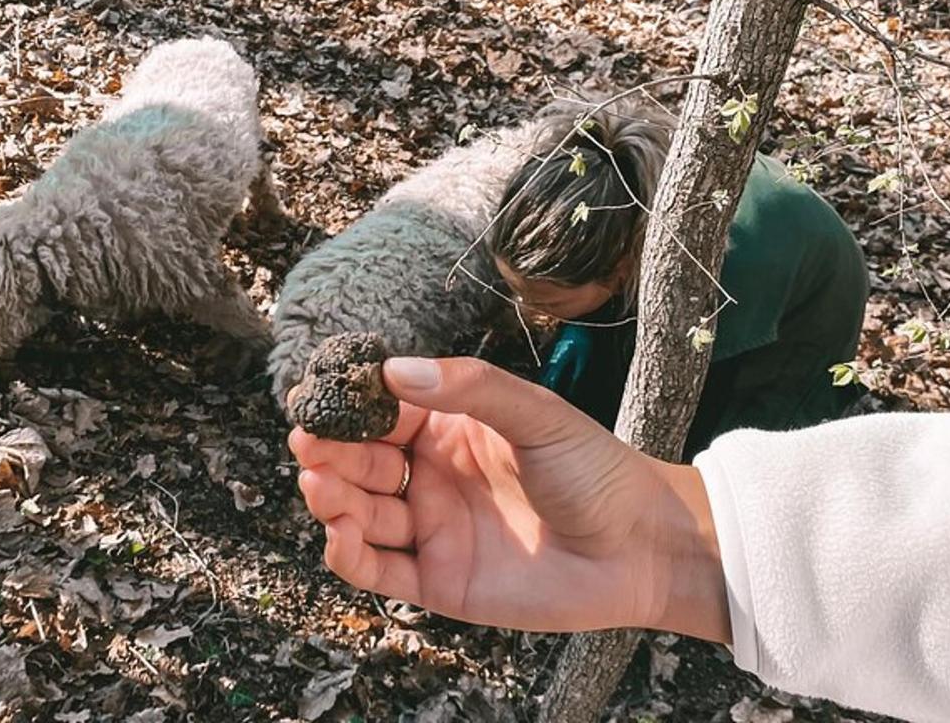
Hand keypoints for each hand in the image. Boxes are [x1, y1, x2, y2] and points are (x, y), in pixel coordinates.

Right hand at [289, 357, 729, 639]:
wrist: (642, 547)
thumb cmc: (596, 471)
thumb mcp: (537, 415)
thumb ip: (470, 388)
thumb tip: (395, 369)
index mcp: (452, 431)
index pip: (384, 414)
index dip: (349, 407)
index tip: (318, 397)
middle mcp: (433, 479)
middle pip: (362, 464)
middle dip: (330, 453)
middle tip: (308, 444)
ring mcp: (434, 530)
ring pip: (362, 515)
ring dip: (332, 500)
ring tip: (319, 484)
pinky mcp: (440, 581)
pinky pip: (381, 571)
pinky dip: (351, 556)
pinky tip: (338, 535)